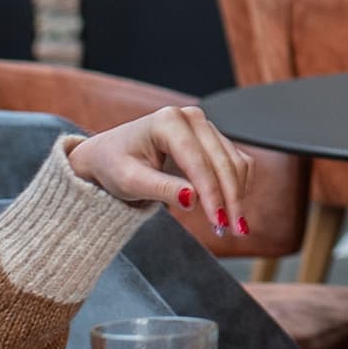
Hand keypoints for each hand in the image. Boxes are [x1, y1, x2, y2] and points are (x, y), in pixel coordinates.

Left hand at [68, 104, 256, 242]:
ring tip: (230, 225)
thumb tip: (193, 198)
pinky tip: (229, 208)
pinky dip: (237, 187)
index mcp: (168, 121)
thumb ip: (162, 188)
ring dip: (237, 195)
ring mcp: (204, 127)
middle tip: (234, 230)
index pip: (198, 161)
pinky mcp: (213, 141)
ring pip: (235, 163)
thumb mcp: (130, 181)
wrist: (110, 156)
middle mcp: (191, 118)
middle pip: (223, 161)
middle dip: (231, 197)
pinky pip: (236, 163)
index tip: (218, 221)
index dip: (212, 193)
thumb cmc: (115, 164)